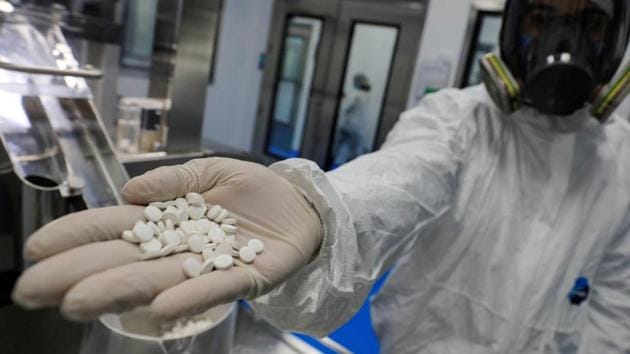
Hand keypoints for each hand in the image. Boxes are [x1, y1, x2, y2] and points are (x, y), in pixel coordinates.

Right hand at [12, 158, 322, 320]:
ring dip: (120, 291)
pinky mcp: (246, 276)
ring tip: (79, 303)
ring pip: (158, 280)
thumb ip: (174, 180)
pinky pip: (213, 288)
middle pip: (123, 261)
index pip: (113, 228)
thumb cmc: (255, 190)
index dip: (76, 238)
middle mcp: (180, 247)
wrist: (301, 206)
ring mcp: (209, 265)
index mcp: (168, 219)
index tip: (36, 250)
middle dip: (78, 274)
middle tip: (33, 291)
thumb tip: (130, 190)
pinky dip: (187, 298)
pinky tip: (158, 308)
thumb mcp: (212, 171)